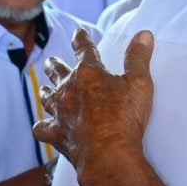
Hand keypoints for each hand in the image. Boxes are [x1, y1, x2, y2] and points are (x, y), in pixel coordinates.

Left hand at [34, 30, 154, 185]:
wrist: (108, 154)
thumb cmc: (125, 118)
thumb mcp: (139, 83)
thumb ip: (138, 57)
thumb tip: (143, 34)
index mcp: (88, 73)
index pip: (83, 48)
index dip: (81, 38)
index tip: (79, 32)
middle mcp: (68, 90)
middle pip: (57, 71)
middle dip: (55, 64)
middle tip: (52, 61)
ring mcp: (59, 112)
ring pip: (47, 97)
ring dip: (47, 91)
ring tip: (46, 89)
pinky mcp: (56, 134)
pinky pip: (42, 127)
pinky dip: (43, 125)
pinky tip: (44, 125)